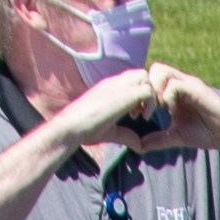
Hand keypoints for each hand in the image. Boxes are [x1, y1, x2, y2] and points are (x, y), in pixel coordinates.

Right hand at [44, 65, 168, 147]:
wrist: (70, 128)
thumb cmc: (83, 130)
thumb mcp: (110, 131)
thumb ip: (126, 135)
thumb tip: (139, 146)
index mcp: (110, 88)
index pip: (132, 78)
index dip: (140, 94)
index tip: (136, 114)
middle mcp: (114, 83)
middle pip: (141, 73)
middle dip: (147, 92)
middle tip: (141, 113)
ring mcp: (118, 86)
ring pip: (145, 76)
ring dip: (149, 96)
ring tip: (141, 115)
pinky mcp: (122, 95)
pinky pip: (147, 90)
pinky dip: (150, 103)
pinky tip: (142, 118)